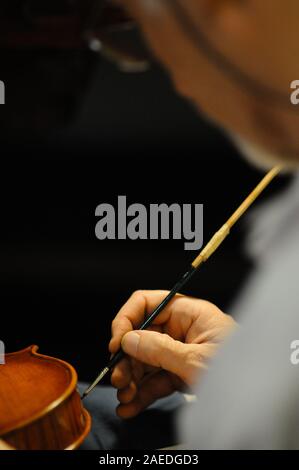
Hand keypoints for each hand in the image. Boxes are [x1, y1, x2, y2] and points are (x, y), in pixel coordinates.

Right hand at [109, 290, 235, 417]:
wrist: (258, 398)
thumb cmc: (241, 371)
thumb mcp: (198, 360)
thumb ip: (161, 349)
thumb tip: (129, 339)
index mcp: (189, 313)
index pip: (148, 303)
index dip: (127, 318)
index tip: (117, 342)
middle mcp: (181, 330)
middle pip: (142, 335)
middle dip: (128, 358)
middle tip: (119, 377)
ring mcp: (179, 353)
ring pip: (145, 360)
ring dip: (131, 379)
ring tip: (125, 396)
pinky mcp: (180, 374)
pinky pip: (154, 380)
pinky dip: (141, 393)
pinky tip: (131, 405)